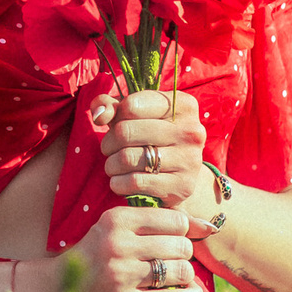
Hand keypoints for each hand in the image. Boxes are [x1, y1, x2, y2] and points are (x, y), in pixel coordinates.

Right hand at [38, 203, 201, 291]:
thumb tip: (209, 226)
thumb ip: (157, 223)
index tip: (177, 239)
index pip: (174, 219)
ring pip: (180, 271)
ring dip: (186, 276)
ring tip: (177, 277)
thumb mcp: (114, 230)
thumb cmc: (91, 257)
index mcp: (116, 219)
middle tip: (175, 260)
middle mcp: (119, 244)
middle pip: (181, 245)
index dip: (183, 231)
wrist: (52, 291)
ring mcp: (122, 275)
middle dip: (185, 254)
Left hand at [98, 89, 214, 221]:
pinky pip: (135, 182)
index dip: (115, 116)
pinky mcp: (183, 186)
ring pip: (128, 158)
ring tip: (113, 165)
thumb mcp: (133, 113)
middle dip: (108, 142)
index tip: (116, 124)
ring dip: (111, 164)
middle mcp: (192, 131)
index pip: (132, 105)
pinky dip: (118, 183)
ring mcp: (189, 160)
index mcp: (184, 105)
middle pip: (126, 131)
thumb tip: (99, 115)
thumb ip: (110, 105)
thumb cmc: (150, 135)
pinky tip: (119, 181)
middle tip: (108, 148)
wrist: (180, 173)